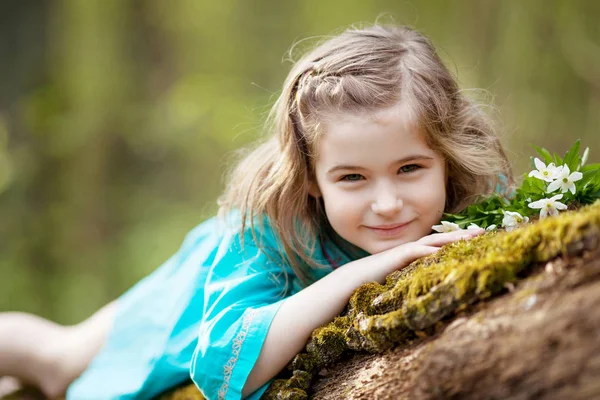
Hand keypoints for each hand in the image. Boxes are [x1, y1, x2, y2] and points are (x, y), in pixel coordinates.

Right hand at [368, 228, 484, 283]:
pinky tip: (441, 252)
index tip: (477, 239)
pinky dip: (428, 251)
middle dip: (461, 235)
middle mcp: (412, 249)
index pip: (440, 245)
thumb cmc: (375, 282)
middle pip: (441, 239)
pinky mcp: (396, 256)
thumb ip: (415, 279)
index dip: (458, 241)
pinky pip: (415, 251)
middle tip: (483, 231)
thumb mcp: (401, 281)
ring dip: (450, 239)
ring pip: (431, 242)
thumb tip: (433, 287)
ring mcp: (404, 251)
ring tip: (469, 238)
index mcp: (415, 255)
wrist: (353, 280)